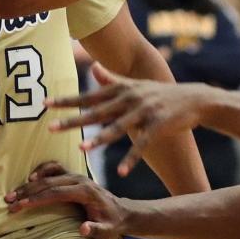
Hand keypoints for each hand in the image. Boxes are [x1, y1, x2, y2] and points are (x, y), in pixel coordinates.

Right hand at [5, 161, 126, 238]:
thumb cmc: (112, 224)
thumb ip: (96, 230)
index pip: (56, 193)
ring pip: (49, 174)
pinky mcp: (73, 176)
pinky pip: (55, 167)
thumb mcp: (107, 232)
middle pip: (48, 183)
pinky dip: (42, 170)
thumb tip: (83, 229)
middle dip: (27, 193)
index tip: (20, 205)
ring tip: (13, 193)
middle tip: (9, 202)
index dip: (38, 199)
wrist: (122, 212)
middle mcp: (80, 180)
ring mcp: (76, 176)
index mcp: (86, 192)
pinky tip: (30, 178)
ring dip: (30, 183)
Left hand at [47, 63, 212, 175]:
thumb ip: (111, 78)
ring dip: (99, 138)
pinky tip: (121, 172)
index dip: (67, 101)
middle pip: (96, 111)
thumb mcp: (135, 84)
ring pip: (117, 127)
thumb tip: (93, 66)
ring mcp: (144, 111)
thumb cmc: (159, 93)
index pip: (88, 96)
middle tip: (51, 128)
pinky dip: (131, 158)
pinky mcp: (158, 125)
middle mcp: (129, 98)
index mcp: (121, 89)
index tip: (45, 104)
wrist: (194, 98)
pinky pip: (141, 144)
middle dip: (73, 120)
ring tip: (81, 149)